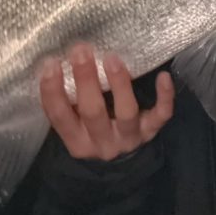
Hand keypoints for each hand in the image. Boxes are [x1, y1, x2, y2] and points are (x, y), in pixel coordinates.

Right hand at [38, 42, 174, 160]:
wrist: (123, 164)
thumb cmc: (93, 130)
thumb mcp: (75, 124)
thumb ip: (67, 102)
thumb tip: (57, 61)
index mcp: (76, 140)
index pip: (60, 116)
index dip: (52, 90)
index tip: (51, 63)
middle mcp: (102, 142)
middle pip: (92, 112)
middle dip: (86, 80)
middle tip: (80, 51)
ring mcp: (129, 137)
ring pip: (126, 112)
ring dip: (119, 84)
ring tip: (112, 59)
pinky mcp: (152, 131)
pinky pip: (161, 115)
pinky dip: (164, 96)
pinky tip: (163, 76)